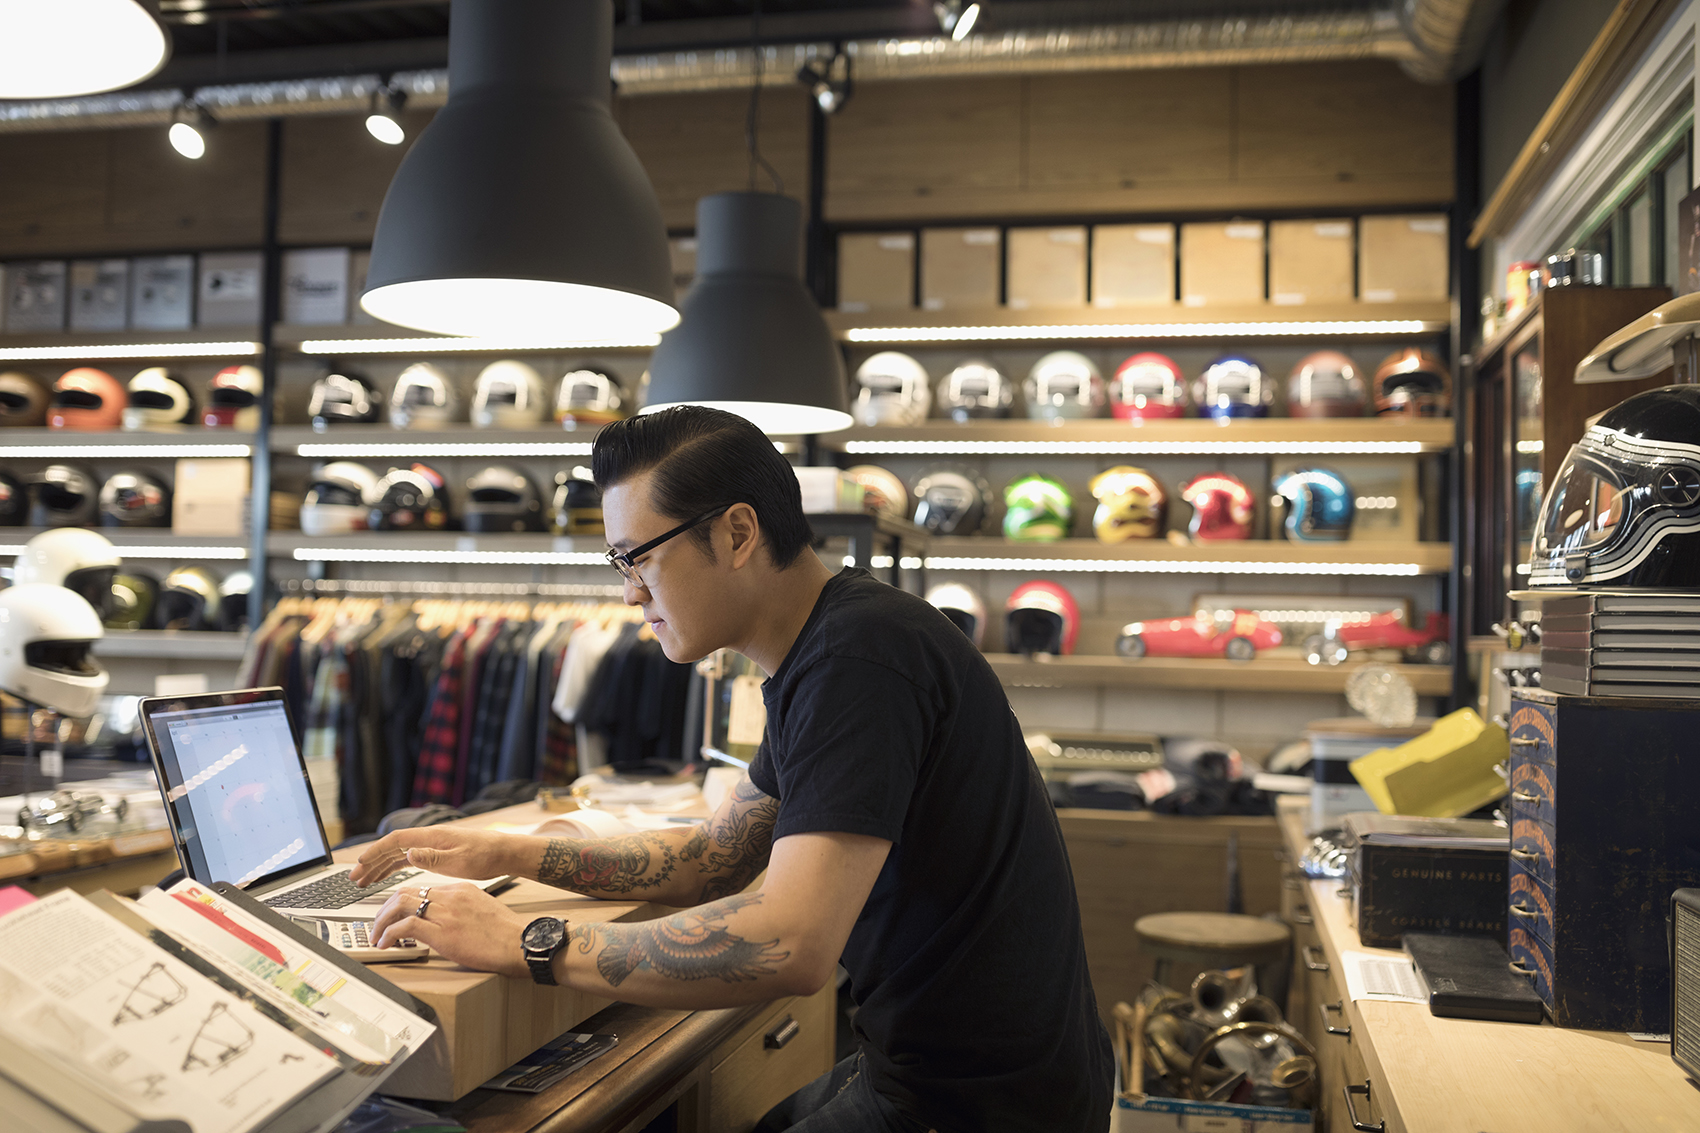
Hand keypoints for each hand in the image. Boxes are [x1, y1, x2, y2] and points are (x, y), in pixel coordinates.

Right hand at [349, 827, 518, 886]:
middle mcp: (428, 838)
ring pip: (397, 855)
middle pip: (392, 848)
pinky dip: (394, 868)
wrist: (504, 852)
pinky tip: (385, 876)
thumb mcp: (459, 860)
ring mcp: (431, 845)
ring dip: (379, 867)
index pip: (395, 841)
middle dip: (371, 862)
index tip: (360, 864)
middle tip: (354, 879)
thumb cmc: (485, 856)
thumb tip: (409, 854)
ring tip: (363, 881)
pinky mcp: (436, 853)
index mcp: (431, 837)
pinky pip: (407, 860)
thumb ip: (433, 857)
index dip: (375, 852)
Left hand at [372, 882, 530, 978]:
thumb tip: (446, 921)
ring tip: (377, 935)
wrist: (519, 942)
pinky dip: (388, 934)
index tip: (395, 914)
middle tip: (379, 924)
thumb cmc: (506, 933)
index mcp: (460, 889)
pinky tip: (385, 944)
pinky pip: (404, 927)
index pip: (422, 889)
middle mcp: (450, 896)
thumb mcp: (483, 910)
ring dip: (382, 921)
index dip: (402, 902)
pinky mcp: (441, 932)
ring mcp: (445, 913)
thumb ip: (462, 909)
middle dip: (385, 909)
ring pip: (399, 906)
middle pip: (405, 893)